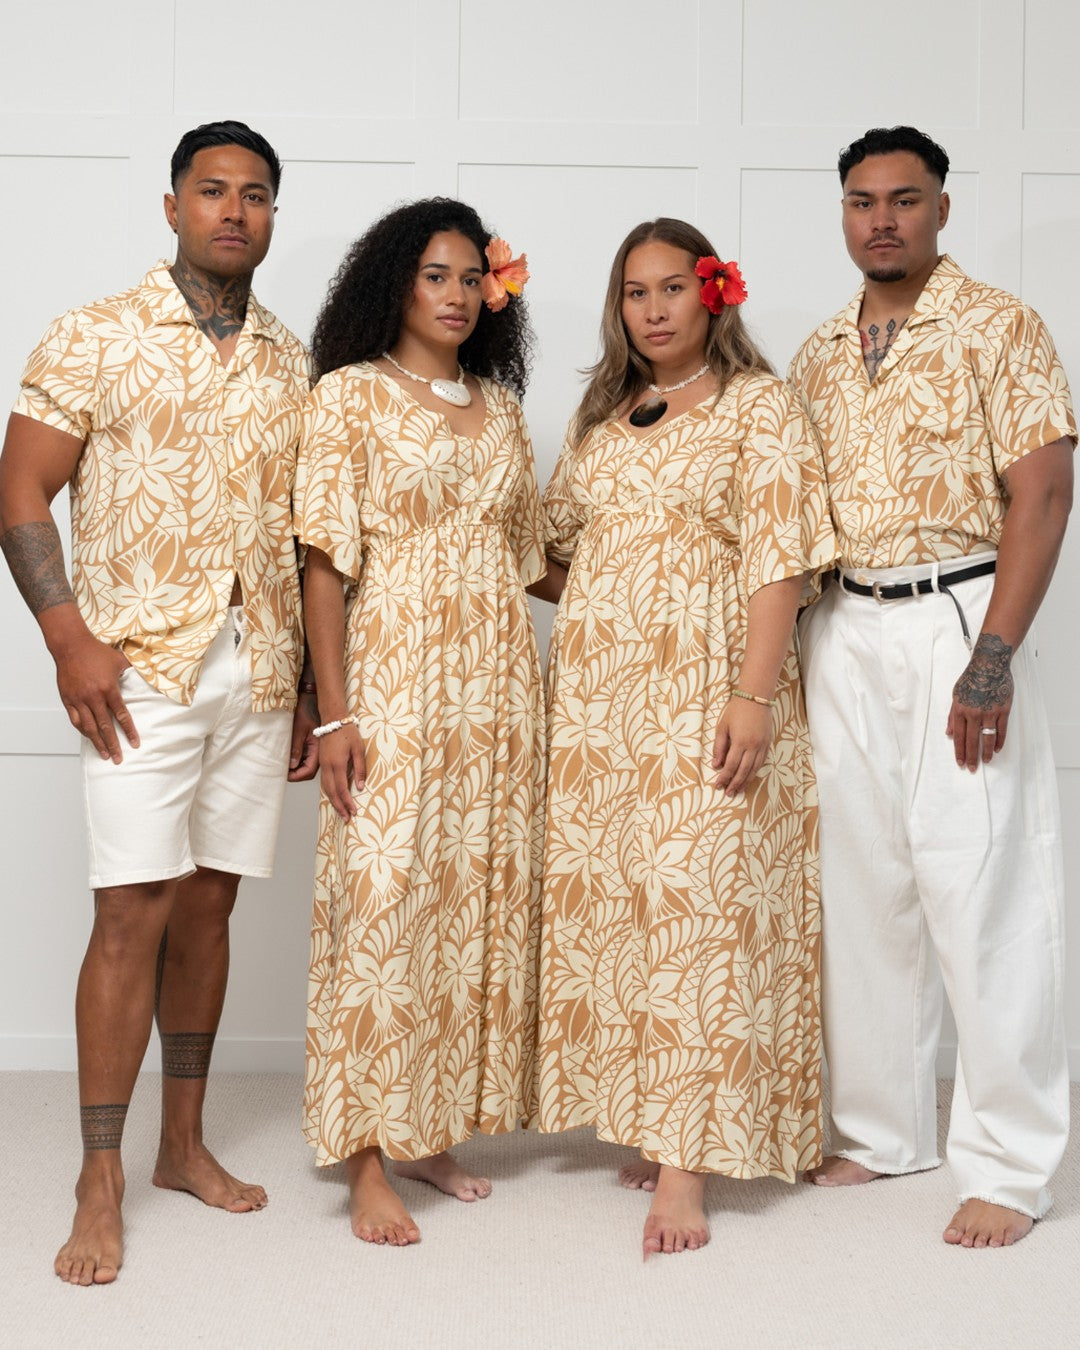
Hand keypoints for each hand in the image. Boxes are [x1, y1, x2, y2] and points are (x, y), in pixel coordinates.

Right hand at [54, 635, 138, 763]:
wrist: (71, 645)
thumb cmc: (96, 651)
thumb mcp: (119, 661)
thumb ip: (133, 672)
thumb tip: (149, 676)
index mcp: (108, 689)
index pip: (121, 716)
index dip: (129, 731)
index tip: (135, 744)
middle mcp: (93, 697)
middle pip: (105, 727)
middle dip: (113, 744)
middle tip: (118, 759)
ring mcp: (79, 700)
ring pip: (89, 727)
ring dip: (97, 742)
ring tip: (104, 754)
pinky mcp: (67, 699)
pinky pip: (75, 720)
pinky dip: (83, 731)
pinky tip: (89, 738)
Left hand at [287, 690, 319, 781]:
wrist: (309, 698)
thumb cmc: (305, 710)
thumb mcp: (298, 729)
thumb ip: (296, 748)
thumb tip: (292, 766)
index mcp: (319, 747)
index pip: (309, 770)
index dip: (297, 776)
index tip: (285, 775)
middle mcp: (320, 750)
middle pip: (309, 771)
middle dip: (297, 775)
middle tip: (283, 773)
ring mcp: (316, 748)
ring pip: (308, 765)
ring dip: (297, 769)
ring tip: (284, 767)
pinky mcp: (312, 744)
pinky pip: (306, 758)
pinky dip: (298, 761)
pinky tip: (289, 759)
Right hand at [319, 724, 366, 818]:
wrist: (332, 720)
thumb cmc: (348, 733)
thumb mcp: (359, 749)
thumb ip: (360, 769)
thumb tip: (360, 787)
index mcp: (337, 764)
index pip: (342, 789)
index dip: (347, 802)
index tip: (354, 812)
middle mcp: (328, 767)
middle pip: (331, 792)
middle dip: (339, 807)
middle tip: (347, 819)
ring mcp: (323, 766)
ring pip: (326, 789)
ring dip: (333, 802)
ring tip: (341, 812)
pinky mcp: (322, 764)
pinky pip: (324, 783)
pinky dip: (329, 793)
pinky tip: (334, 798)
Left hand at [711, 698, 772, 795]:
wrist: (756, 698)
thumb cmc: (736, 710)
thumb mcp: (722, 727)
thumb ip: (719, 747)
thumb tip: (715, 765)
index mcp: (740, 742)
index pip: (731, 765)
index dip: (724, 777)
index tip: (718, 786)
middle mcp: (753, 746)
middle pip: (743, 771)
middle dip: (735, 783)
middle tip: (729, 793)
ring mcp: (762, 746)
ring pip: (754, 769)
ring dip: (746, 781)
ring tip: (739, 790)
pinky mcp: (767, 743)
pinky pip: (761, 762)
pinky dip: (755, 772)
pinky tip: (749, 777)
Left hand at [946, 633, 1013, 770]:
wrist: (989, 665)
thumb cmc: (971, 679)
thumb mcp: (955, 695)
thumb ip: (952, 716)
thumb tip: (948, 733)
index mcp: (960, 711)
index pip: (958, 737)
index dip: (959, 751)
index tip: (959, 762)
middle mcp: (974, 714)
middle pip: (972, 741)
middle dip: (971, 757)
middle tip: (972, 769)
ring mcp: (990, 713)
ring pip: (988, 738)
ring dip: (987, 752)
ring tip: (986, 761)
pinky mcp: (1003, 710)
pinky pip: (1002, 730)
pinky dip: (1000, 741)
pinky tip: (997, 749)